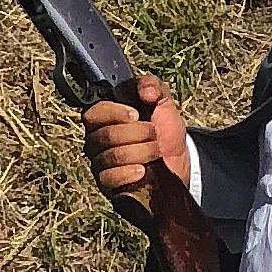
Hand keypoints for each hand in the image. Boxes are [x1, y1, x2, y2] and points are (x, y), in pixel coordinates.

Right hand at [82, 70, 190, 215]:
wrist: (178, 160)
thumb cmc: (163, 129)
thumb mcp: (162, 101)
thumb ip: (153, 86)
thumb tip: (145, 91)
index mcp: (103, 117)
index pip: (93, 112)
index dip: (114, 112)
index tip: (136, 114)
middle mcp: (95, 139)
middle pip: (106, 135)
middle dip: (138, 133)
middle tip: (155, 134)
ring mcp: (99, 162)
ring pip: (112, 156)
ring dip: (141, 152)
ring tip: (156, 151)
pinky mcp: (107, 184)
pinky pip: (109, 178)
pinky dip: (128, 173)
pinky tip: (142, 170)